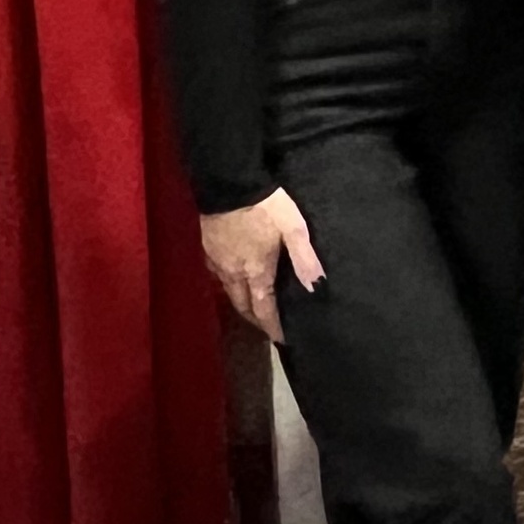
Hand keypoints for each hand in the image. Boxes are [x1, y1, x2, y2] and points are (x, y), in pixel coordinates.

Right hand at [200, 190, 324, 344]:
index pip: (264, 309)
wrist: (228, 184)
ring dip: (243, 304)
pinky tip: (236, 280)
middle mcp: (233, 274)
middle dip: (256, 320)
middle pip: (243, 306)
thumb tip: (317, 286)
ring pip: (229, 293)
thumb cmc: (265, 206)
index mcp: (256, 272)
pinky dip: (231, 286)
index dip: (273, 326)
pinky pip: (219, 277)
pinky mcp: (207, 250)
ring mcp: (217, 263)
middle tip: (268, 326)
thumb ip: (305, 258)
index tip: (282, 339)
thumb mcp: (294, 228)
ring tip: (255, 307)